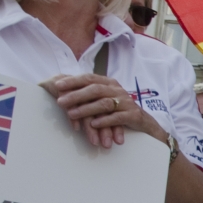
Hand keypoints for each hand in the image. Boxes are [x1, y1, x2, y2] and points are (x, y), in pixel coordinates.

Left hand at [45, 73, 159, 149]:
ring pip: (104, 103)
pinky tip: (93, 125)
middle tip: (60, 102)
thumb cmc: (119, 110)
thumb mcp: (104, 99)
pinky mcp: (133, 115)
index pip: (89, 78)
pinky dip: (104, 121)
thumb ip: (89, 95)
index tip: (57, 86)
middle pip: (94, 89)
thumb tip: (63, 93)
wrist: (145, 122)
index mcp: (109, 83)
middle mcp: (117, 90)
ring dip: (86, 109)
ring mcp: (126, 102)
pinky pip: (117, 117)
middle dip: (75, 95)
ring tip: (72, 114)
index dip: (73, 81)